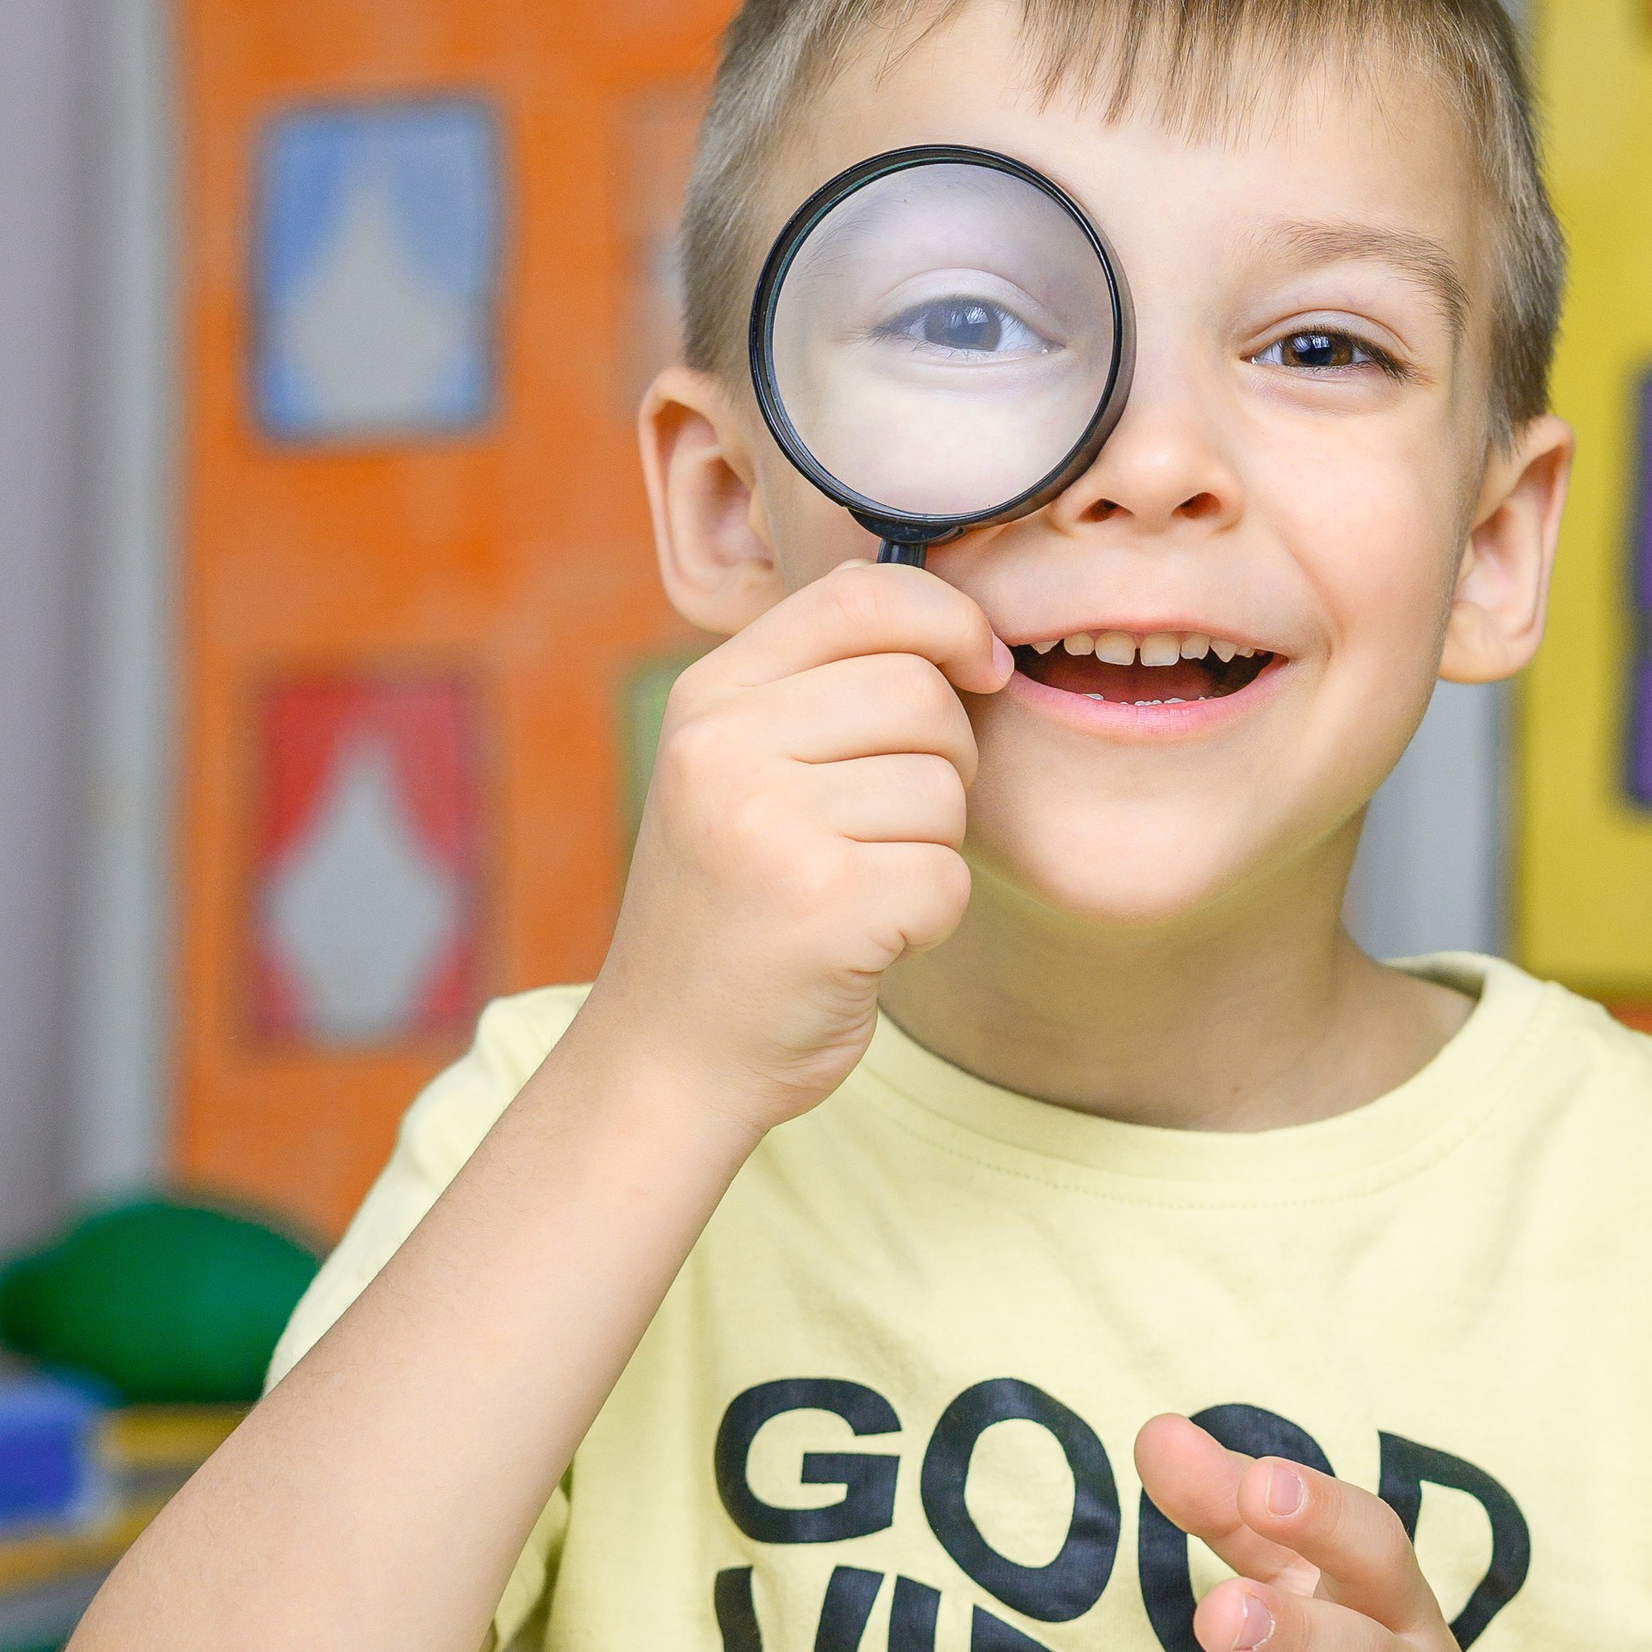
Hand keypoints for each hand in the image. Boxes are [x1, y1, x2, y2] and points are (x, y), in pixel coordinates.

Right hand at [589, 561, 1009, 1135]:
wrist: (670, 1056)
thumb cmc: (736, 906)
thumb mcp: (740, 769)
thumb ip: (823, 688)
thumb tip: (966, 628)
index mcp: (709, 696)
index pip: (860, 595)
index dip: (948, 618)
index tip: (981, 667)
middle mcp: (724, 748)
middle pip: (920, 694)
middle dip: (946, 759)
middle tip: (892, 823)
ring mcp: (766, 825)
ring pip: (944, 790)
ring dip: (931, 848)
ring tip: (858, 887)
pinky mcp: (821, 906)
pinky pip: (947, 876)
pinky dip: (930, 917)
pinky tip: (867, 939)